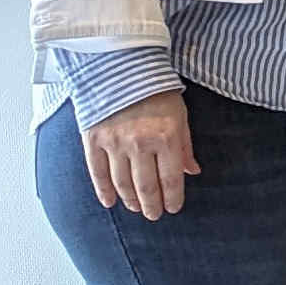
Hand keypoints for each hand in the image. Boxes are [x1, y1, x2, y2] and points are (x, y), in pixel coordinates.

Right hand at [81, 91, 197, 218]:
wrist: (120, 69)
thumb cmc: (156, 92)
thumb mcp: (180, 116)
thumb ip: (185, 146)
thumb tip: (192, 172)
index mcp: (166, 137)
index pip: (171, 179)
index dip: (173, 198)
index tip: (173, 208)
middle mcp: (140, 143)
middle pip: (145, 186)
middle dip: (151, 205)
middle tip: (154, 215)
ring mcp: (114, 142)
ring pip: (122, 183)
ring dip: (130, 200)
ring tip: (137, 208)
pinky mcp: (93, 140)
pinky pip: (97, 172)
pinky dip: (103, 190)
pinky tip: (110, 202)